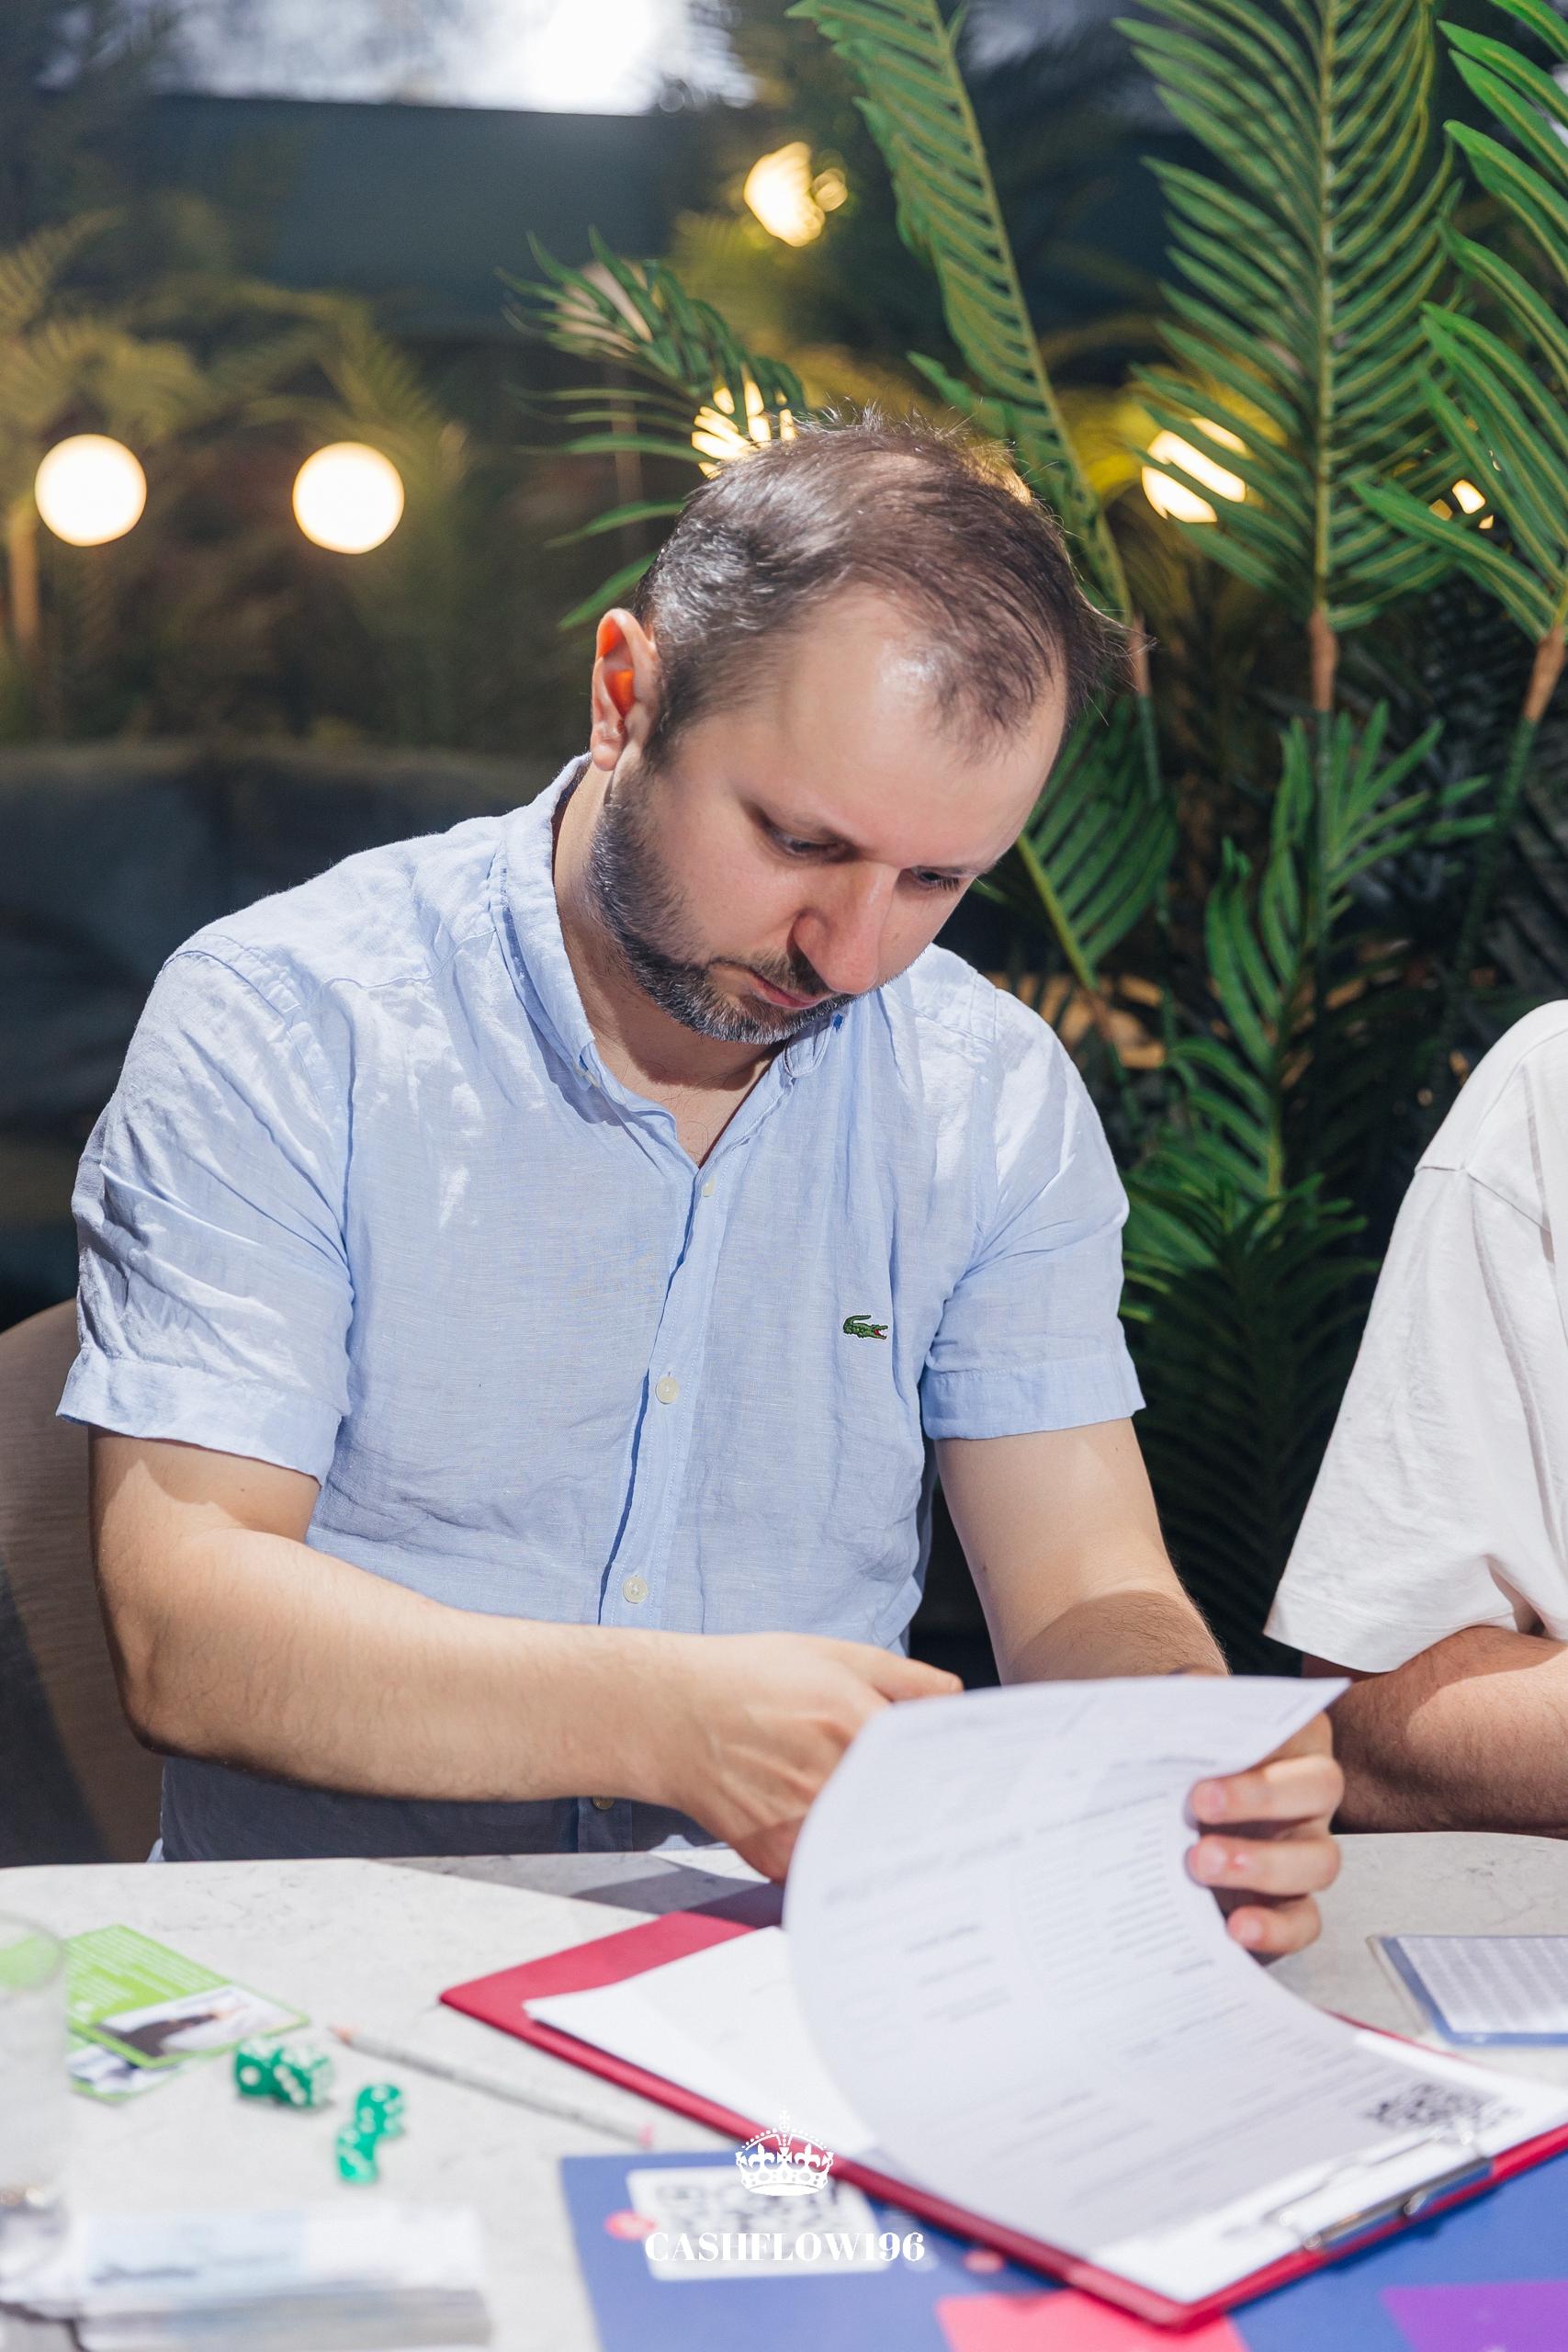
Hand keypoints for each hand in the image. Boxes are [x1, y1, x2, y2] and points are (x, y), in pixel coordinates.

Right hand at [651, 1632, 960, 1882]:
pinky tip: (845, 1844)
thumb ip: (902, 1679)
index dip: (951, 1775)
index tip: (968, 1786)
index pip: (925, 1764)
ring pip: (867, 1848)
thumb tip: (956, 1702)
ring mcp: (798, 1822)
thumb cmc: (749, 1677)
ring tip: (900, 1836)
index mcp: (848, 1720)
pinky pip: (825, 1868)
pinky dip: (839, 1859)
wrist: (668, 1714)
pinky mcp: (773, 1856)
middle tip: (945, 1819)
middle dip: (923, 1813)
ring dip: (885, 1843)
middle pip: (902, 1812)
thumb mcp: (831, 1655)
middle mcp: (825, 1775)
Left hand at [1185, 1714, 1342, 1958]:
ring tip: (1201, 1864)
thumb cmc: (1175, 1754)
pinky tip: (1236, 1928)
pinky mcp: (1286, 1905)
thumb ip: (1181, 1705)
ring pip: (1320, 1860)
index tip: (1202, 1778)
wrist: (1154, 1803)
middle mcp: (1305, 1794)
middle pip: (1322, 1789)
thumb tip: (1173, 1707)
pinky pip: (1304, 1921)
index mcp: (1289, 1739)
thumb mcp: (1174, 1719)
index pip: (1305, 1734)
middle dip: (1261, 1798)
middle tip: (1197, 1806)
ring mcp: (1301, 1851)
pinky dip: (1276, 1929)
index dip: (1260, 1750)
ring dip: (1264, 1864)